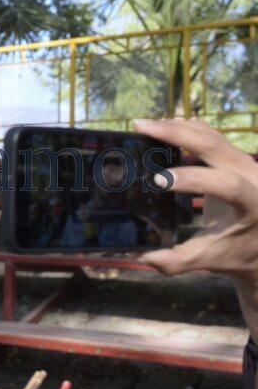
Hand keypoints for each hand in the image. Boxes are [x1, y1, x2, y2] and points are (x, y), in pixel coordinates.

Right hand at [134, 118, 257, 338]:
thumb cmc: (237, 252)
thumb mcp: (210, 259)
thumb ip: (177, 261)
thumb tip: (144, 258)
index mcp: (253, 204)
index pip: (227, 184)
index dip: (194, 179)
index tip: (158, 180)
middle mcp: (254, 176)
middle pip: (215, 145)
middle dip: (177, 134)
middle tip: (142, 128)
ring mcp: (245, 163)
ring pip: (211, 135)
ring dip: (178, 128)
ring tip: (146, 126)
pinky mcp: (234, 157)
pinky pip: (211, 136)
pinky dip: (186, 129)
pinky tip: (163, 128)